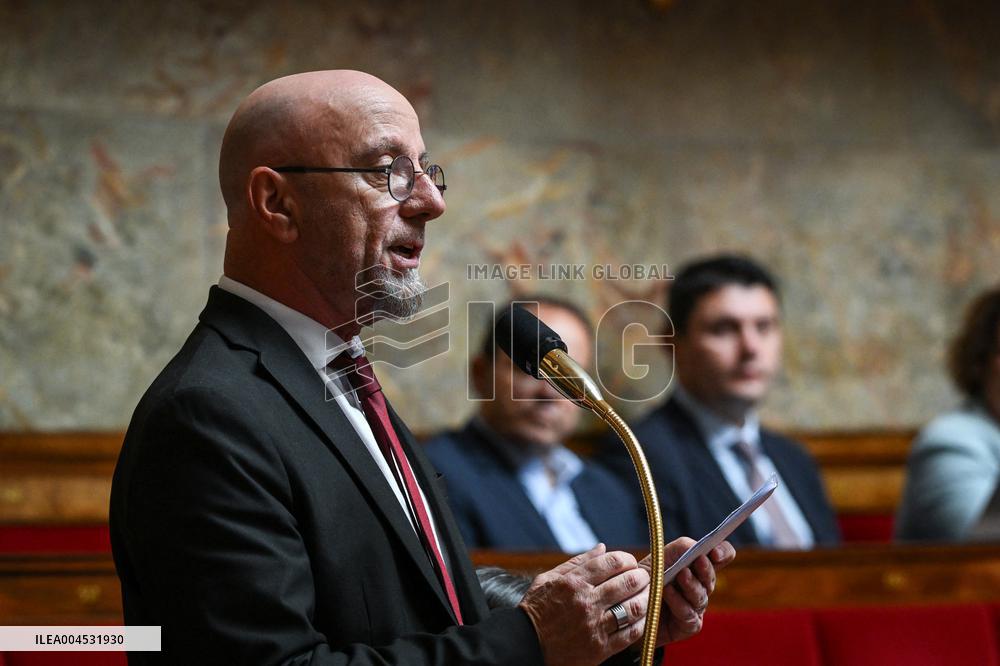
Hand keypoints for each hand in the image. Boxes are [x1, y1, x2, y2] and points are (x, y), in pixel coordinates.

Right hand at [518, 543, 651, 665]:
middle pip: (627, 582)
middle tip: (644, 577)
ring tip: (647, 595)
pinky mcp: (600, 648)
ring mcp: (594, 626)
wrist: (526, 645)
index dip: (627, 559)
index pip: (612, 562)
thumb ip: (577, 562)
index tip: (630, 563)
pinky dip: (642, 623)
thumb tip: (601, 548)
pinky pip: (630, 633)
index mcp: (574, 582)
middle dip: (641, 576)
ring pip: (633, 607)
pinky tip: (642, 617)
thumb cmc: (536, 609)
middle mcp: (586, 602)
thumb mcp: (548, 579)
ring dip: (646, 598)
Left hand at [639, 538, 735, 645]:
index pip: (721, 558)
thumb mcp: (660, 557)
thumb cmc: (647, 578)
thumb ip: (680, 548)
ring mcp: (696, 607)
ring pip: (700, 596)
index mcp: (698, 567)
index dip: (724, 553)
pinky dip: (678, 602)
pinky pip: (688, 614)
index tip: (715, 552)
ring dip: (691, 585)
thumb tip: (695, 547)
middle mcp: (701, 586)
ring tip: (681, 575)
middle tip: (699, 560)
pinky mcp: (689, 625)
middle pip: (711, 578)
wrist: (628, 606)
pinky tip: (667, 592)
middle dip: (706, 569)